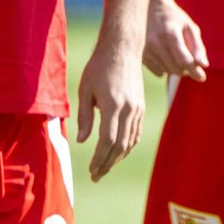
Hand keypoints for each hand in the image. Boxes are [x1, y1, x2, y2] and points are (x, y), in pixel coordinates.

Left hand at [77, 44, 144, 179]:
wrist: (123, 48)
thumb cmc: (99, 66)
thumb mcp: (85, 90)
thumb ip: (85, 116)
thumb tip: (82, 141)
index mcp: (113, 105)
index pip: (107, 141)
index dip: (99, 159)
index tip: (91, 170)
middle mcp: (129, 109)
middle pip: (120, 145)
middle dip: (107, 163)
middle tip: (96, 176)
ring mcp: (138, 108)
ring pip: (130, 141)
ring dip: (117, 157)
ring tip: (105, 167)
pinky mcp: (141, 106)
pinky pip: (136, 132)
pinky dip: (127, 146)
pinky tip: (118, 152)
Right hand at [144, 0, 207, 80]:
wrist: (149, 9)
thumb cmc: (174, 18)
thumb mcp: (189, 27)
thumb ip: (197, 46)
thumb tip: (203, 66)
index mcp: (169, 34)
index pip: (184, 60)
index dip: (195, 71)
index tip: (202, 77)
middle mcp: (155, 42)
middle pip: (176, 69)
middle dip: (186, 68)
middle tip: (188, 58)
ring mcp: (144, 49)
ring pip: (167, 72)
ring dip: (175, 68)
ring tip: (175, 53)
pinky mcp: (139, 55)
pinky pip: (157, 72)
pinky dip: (165, 68)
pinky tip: (164, 55)